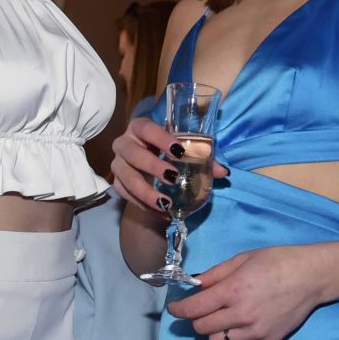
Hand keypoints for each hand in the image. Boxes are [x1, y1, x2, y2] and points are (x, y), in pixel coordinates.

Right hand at [109, 116, 227, 216]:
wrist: (149, 167)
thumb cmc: (168, 152)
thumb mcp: (183, 151)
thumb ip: (202, 158)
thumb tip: (222, 171)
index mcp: (140, 128)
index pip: (146, 128)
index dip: (161, 138)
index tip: (179, 151)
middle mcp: (124, 143)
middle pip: (133, 153)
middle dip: (153, 166)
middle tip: (173, 178)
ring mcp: (117, 163)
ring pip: (126, 177)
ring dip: (145, 191)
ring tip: (166, 203)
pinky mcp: (116, 182)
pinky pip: (125, 194)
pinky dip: (143, 204)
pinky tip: (160, 211)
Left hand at [167, 244, 329, 339]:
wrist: (312, 277)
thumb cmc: (278, 261)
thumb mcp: (243, 259)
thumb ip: (216, 274)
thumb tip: (194, 285)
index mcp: (234, 290)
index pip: (194, 309)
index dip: (179, 310)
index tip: (175, 308)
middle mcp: (242, 314)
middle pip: (202, 328)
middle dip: (196, 319)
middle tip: (201, 310)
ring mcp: (255, 331)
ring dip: (213, 332)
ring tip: (221, 319)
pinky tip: (234, 331)